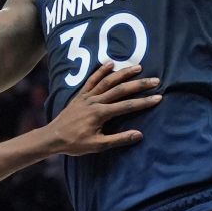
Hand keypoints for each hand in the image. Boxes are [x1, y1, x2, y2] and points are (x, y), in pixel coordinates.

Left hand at [43, 63, 160, 155]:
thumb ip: (119, 140)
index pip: (127, 106)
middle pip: (121, 90)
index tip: (158, 98)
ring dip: (124, 73)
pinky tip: (111, 64)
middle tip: (155, 80)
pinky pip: (92, 79)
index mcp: (101, 114)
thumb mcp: (98, 146)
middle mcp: (95, 101)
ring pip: (108, 81)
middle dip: (139, 85)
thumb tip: (139, 134)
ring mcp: (87, 96)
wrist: (53, 137)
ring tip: (138, 67)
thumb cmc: (75, 143)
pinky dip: (101, 70)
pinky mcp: (81, 94)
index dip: (144, 102)